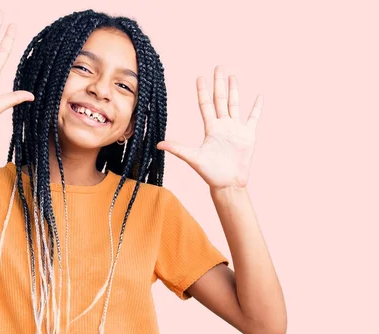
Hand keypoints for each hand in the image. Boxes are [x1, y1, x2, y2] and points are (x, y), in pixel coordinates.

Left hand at [156, 65, 262, 190]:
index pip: (205, 105)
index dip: (203, 91)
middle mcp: (223, 126)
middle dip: (219, 83)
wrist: (228, 183)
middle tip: (218, 67)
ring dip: (234, 91)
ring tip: (232, 76)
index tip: (200, 77)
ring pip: (235, 105)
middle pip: (220, 100)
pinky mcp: (248, 135)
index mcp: (211, 128)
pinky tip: (259, 97)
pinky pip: (253, 118)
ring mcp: (236, 129)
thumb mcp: (194, 158)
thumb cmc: (210, 173)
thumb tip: (158, 144)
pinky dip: (257, 108)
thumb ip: (178, 149)